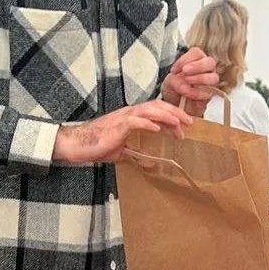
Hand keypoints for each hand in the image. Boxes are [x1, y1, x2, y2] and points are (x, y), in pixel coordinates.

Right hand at [52, 100, 191, 164]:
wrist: (78, 144)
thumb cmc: (97, 145)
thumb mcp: (122, 152)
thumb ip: (136, 155)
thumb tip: (150, 163)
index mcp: (132, 117)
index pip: (156, 111)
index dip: (172, 117)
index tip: (184, 127)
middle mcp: (130, 113)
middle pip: (157, 106)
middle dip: (175, 112)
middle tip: (190, 121)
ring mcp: (124, 117)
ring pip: (149, 111)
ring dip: (166, 115)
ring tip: (179, 122)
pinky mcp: (117, 125)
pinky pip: (135, 121)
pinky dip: (148, 123)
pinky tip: (158, 128)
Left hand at [162, 46, 219, 114]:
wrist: (175, 105)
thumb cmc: (174, 90)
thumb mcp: (169, 82)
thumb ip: (175, 80)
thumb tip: (184, 83)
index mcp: (195, 61)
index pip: (196, 53)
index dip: (186, 59)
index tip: (174, 70)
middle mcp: (206, 70)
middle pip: (210, 62)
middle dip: (197, 66)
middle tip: (185, 71)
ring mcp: (209, 83)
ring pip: (214, 77)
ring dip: (199, 79)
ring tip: (187, 82)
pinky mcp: (210, 95)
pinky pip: (210, 93)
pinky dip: (199, 93)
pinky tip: (189, 95)